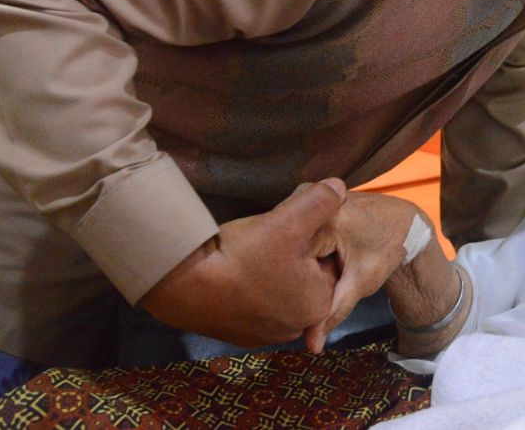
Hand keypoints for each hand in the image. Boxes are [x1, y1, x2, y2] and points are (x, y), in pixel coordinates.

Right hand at [140, 178, 346, 348]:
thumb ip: (321, 200)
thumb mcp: (290, 219)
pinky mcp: (239, 337)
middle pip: (302, 278)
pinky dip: (248, 290)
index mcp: (318, 304)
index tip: (285, 233)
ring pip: (278, 291)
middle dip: (290, 259)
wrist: (184, 285)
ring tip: (248, 256)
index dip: (307, 241)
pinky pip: (254, 306)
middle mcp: (297, 327)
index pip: (325, 262)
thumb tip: (339, 187)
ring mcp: (266, 336)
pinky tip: (234, 274)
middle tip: (266, 243)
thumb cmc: (244, 254)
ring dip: (269, 274)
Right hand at [303, 192, 422, 350]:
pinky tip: (316, 252)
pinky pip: (293, 224)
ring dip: (296, 253)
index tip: (324, 279)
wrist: (403, 222)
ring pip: (288, 233)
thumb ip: (333, 311)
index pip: (291, 256)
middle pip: (287, 242)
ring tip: (323, 261)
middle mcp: (312, 195)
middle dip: (297, 264)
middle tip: (327, 271)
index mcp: (326, 217)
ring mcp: (308, 190)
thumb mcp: (361, 282)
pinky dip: (299, 241)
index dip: (301, 277)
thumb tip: (312, 346)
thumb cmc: (386, 251)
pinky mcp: (307, 193)